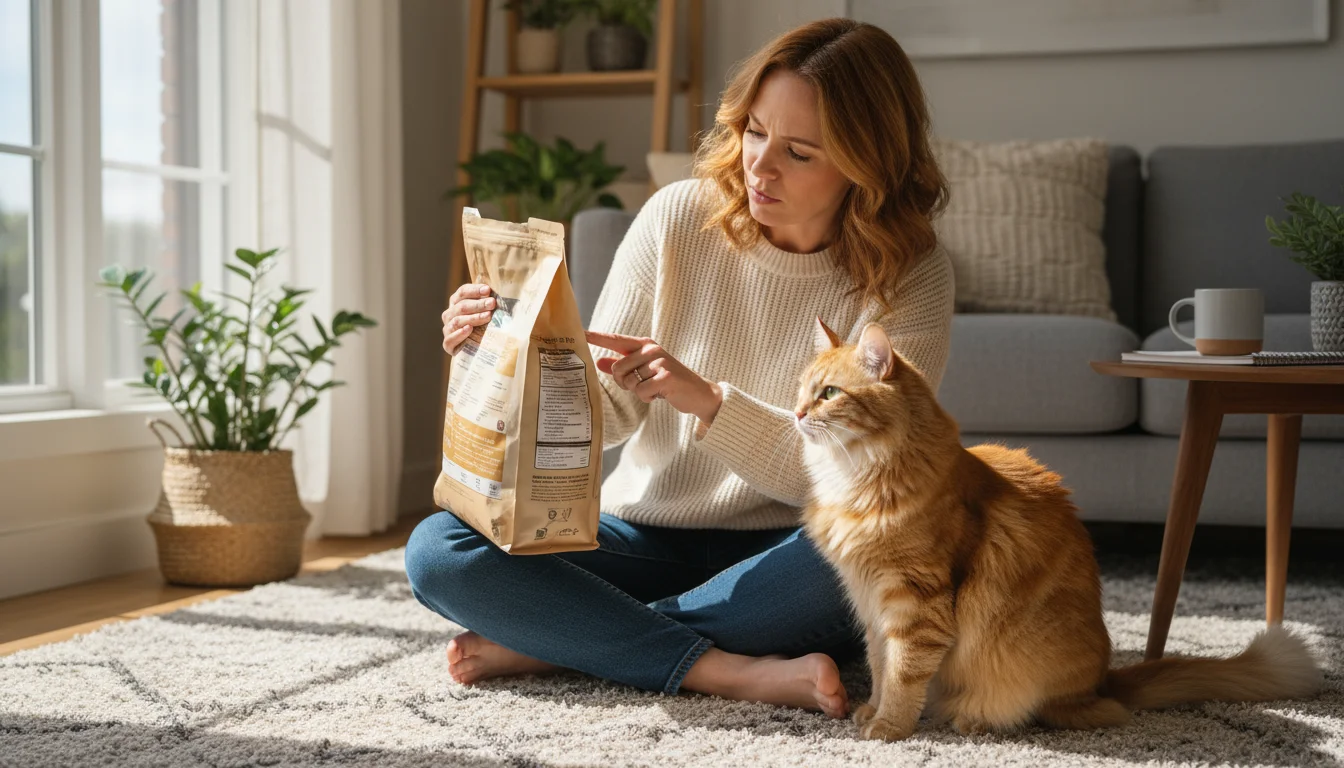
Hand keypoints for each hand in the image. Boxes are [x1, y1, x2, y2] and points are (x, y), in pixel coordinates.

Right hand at [442, 283, 496, 354]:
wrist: (473, 351)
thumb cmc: (482, 327)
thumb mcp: (484, 313)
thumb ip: (488, 303)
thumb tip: (500, 293)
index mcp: (456, 302)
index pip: (463, 292)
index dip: (475, 290)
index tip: (488, 290)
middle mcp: (449, 314)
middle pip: (461, 306)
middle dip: (478, 304)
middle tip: (492, 303)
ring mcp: (447, 329)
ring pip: (457, 321)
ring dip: (473, 318)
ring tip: (487, 316)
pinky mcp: (448, 345)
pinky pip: (450, 338)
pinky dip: (460, 333)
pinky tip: (469, 329)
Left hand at [585, 330, 723, 424]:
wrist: (698, 393)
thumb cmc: (668, 381)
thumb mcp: (644, 371)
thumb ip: (622, 365)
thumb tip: (598, 361)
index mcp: (644, 344)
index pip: (615, 340)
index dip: (596, 337)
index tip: (579, 332)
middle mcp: (651, 349)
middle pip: (617, 369)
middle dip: (625, 383)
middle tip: (642, 384)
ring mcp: (659, 361)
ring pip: (629, 382)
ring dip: (639, 392)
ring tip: (654, 388)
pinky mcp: (665, 376)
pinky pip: (641, 391)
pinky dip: (648, 398)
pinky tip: (660, 394)